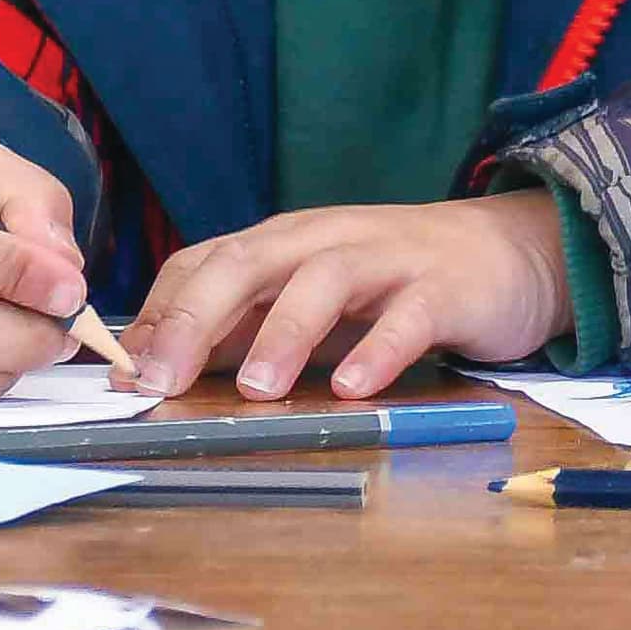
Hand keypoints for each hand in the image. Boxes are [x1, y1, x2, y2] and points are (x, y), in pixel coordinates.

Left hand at [121, 191, 569, 400]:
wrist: (505, 250)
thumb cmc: (392, 282)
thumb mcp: (311, 298)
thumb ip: (249, 326)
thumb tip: (171, 367)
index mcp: (283, 243)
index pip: (204, 262)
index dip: (162, 313)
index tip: (126, 370)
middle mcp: (324, 240)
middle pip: (247, 263)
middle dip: (195, 318)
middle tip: (162, 379)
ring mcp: (385, 259)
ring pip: (323, 280)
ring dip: (284, 333)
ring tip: (257, 389)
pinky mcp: (443, 287)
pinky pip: (407, 316)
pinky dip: (378, 350)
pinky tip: (355, 387)